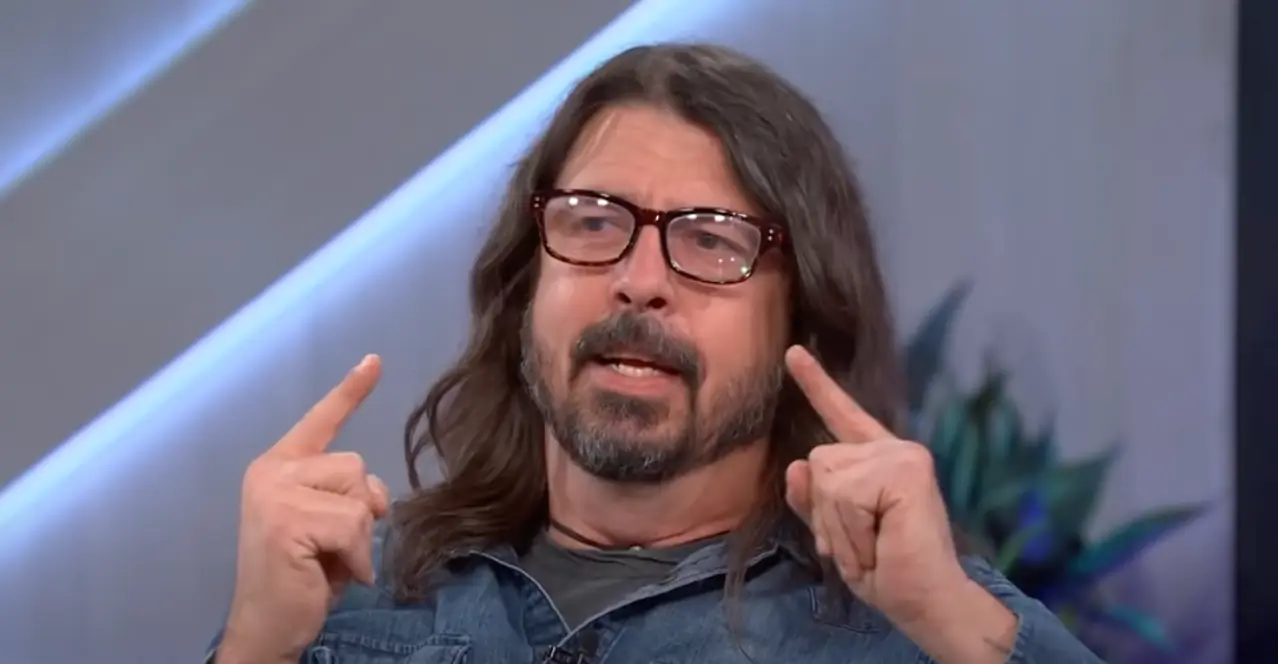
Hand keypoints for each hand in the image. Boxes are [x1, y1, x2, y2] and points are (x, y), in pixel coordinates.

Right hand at [219, 355, 390, 663]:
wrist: (266, 627)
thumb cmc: (299, 578)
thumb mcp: (326, 526)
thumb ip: (346, 495)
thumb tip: (376, 495)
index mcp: (278, 467)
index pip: (320, 421)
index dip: (350, 391)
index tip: (374, 360)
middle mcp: (271, 471)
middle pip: (356, 466)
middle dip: (360, 511)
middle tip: (331, 547)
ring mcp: (274, 494)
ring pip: (358, 496)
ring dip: (357, 538)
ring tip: (328, 560)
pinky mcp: (285, 521)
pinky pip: (352, 526)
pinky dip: (354, 558)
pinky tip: (332, 575)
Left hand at [782, 345, 972, 627]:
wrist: (924, 600)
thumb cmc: (887, 571)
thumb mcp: (837, 534)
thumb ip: (813, 500)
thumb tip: (795, 466)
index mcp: (876, 460)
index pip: (840, 416)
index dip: (816, 384)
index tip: (793, 353)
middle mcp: (892, 449)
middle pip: (818, 462)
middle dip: (827, 515)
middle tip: (866, 543)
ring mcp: (902, 454)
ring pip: (826, 479)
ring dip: (840, 527)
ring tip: (875, 545)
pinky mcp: (906, 468)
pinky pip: (845, 496)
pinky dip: (853, 531)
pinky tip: (882, 541)